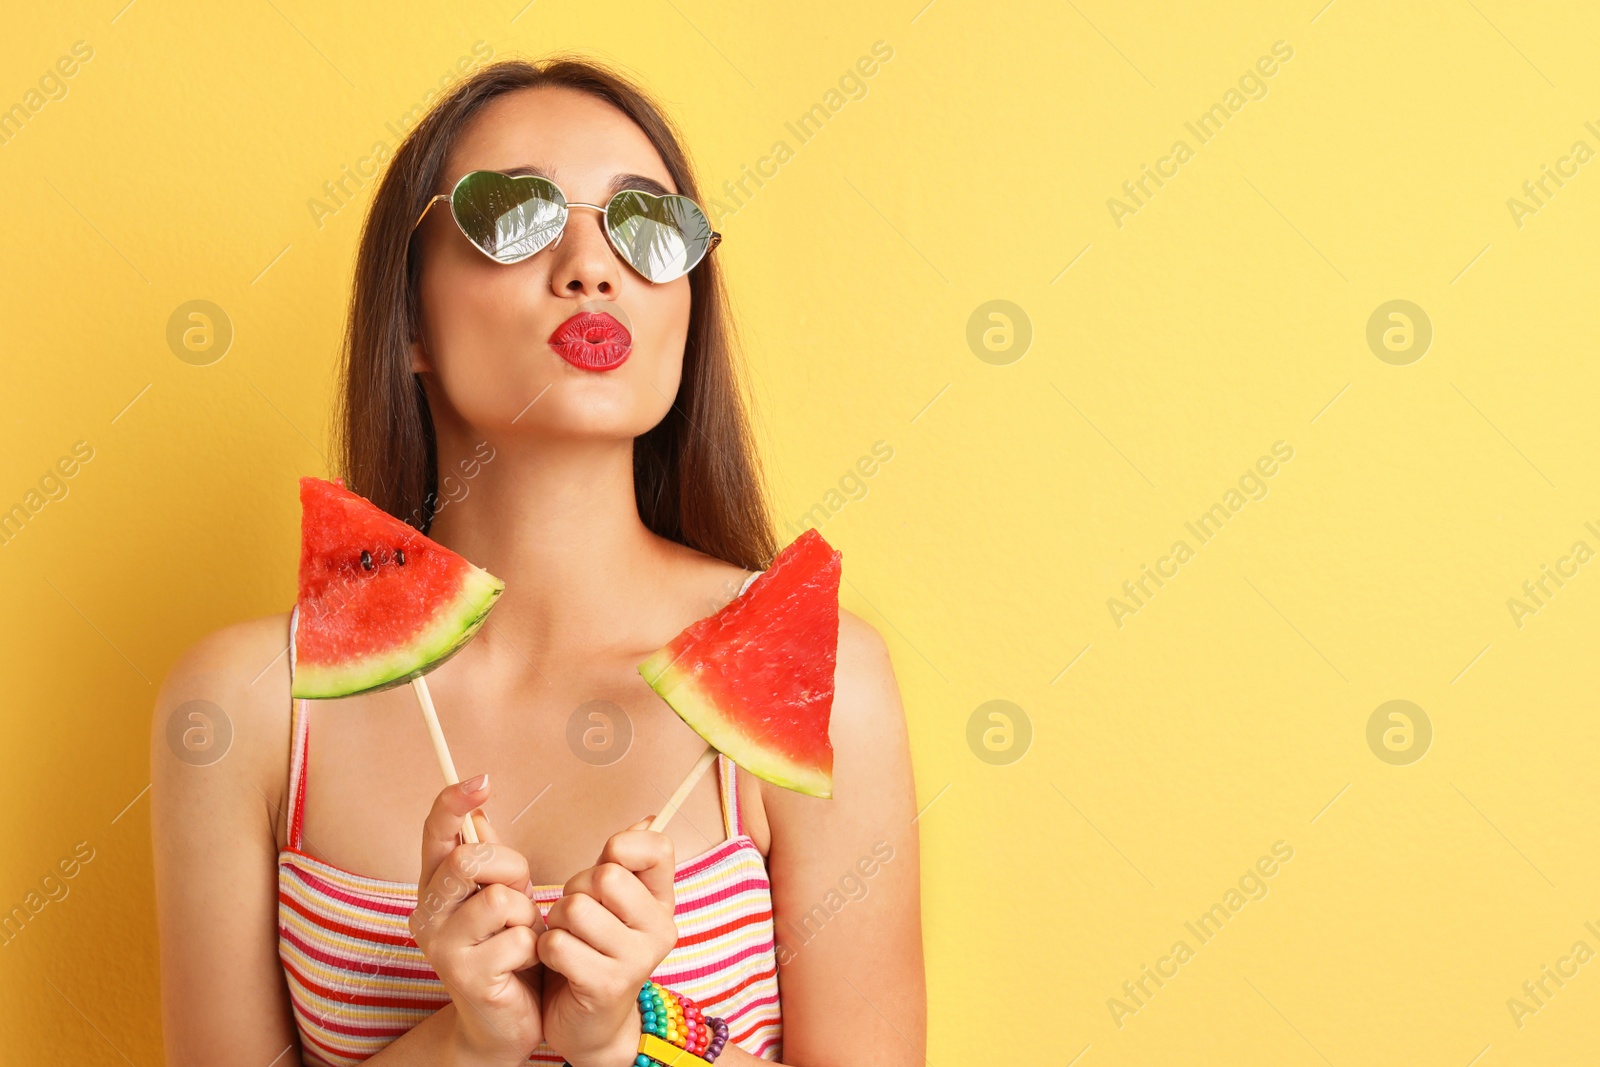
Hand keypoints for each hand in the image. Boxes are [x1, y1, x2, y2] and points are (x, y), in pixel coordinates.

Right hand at [409, 776, 544, 1064]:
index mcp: (435, 885)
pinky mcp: (465, 976)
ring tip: (521, 934)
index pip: (435, 832)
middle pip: (469, 860)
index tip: (482, 780)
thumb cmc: (508, 949)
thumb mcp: (503, 895)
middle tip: (521, 893)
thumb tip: (479, 805)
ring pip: (499, 900)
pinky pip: (517, 939)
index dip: (454, 802)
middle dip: (511, 869)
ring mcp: (441, 946)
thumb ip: (490, 857)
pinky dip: (532, 948)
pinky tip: (523, 964)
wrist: (505, 1021)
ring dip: (526, 915)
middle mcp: (426, 912)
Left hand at [539, 818, 677, 1066]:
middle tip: (576, 917)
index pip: (657, 847)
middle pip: (605, 875)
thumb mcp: (612, 904)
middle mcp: (660, 928)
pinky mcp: (608, 985)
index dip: (621, 847)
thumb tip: (650, 818)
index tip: (606, 869)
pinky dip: (545, 951)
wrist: (591, 1025)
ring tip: (566, 940)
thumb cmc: (593, 952)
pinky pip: (558, 944)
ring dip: (556, 923)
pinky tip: (558, 964)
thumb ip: (625, 862)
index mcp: (663, 902)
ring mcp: (637, 959)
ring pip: (575, 909)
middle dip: (575, 891)